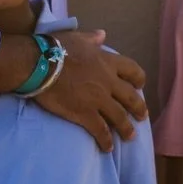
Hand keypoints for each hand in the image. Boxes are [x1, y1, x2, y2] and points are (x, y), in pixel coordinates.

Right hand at [34, 30, 147, 151]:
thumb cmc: (56, 47)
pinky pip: (101, 131)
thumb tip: (102, 35)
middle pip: (131, 97)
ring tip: (130, 137)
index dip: (139, 79)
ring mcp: (98, 99)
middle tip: (142, 116)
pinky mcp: (86, 114)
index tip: (140, 85)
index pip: (132, 70)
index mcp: (107, 62)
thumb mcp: (77, 37)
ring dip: (127, 128)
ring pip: (120, 117)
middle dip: (139, 108)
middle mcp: (108, 81)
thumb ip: (92, 39)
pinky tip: (108, 148)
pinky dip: (106, 141)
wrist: (40, 64)